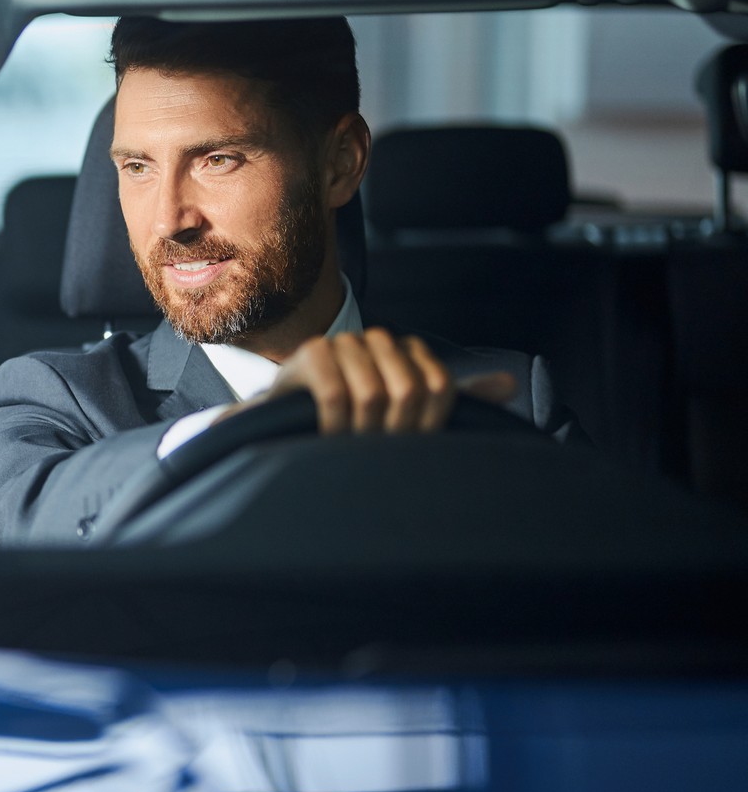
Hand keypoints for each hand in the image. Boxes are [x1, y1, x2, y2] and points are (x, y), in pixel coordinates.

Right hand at [234, 329, 517, 434]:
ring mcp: (344, 343)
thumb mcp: (402, 414)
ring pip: (373, 393)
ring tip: (345, 446)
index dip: (424, 427)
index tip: (401, 448)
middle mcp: (379, 339)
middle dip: (391, 432)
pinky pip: (336, 393)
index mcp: (407, 350)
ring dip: (359, 433)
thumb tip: (509, 384)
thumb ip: (452, 399)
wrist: (282, 422)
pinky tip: (325, 437)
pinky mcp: (310, 353)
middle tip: (370, 451)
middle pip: (410, 391)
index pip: (441, 387)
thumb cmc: (347, 422)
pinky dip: (334, 425)